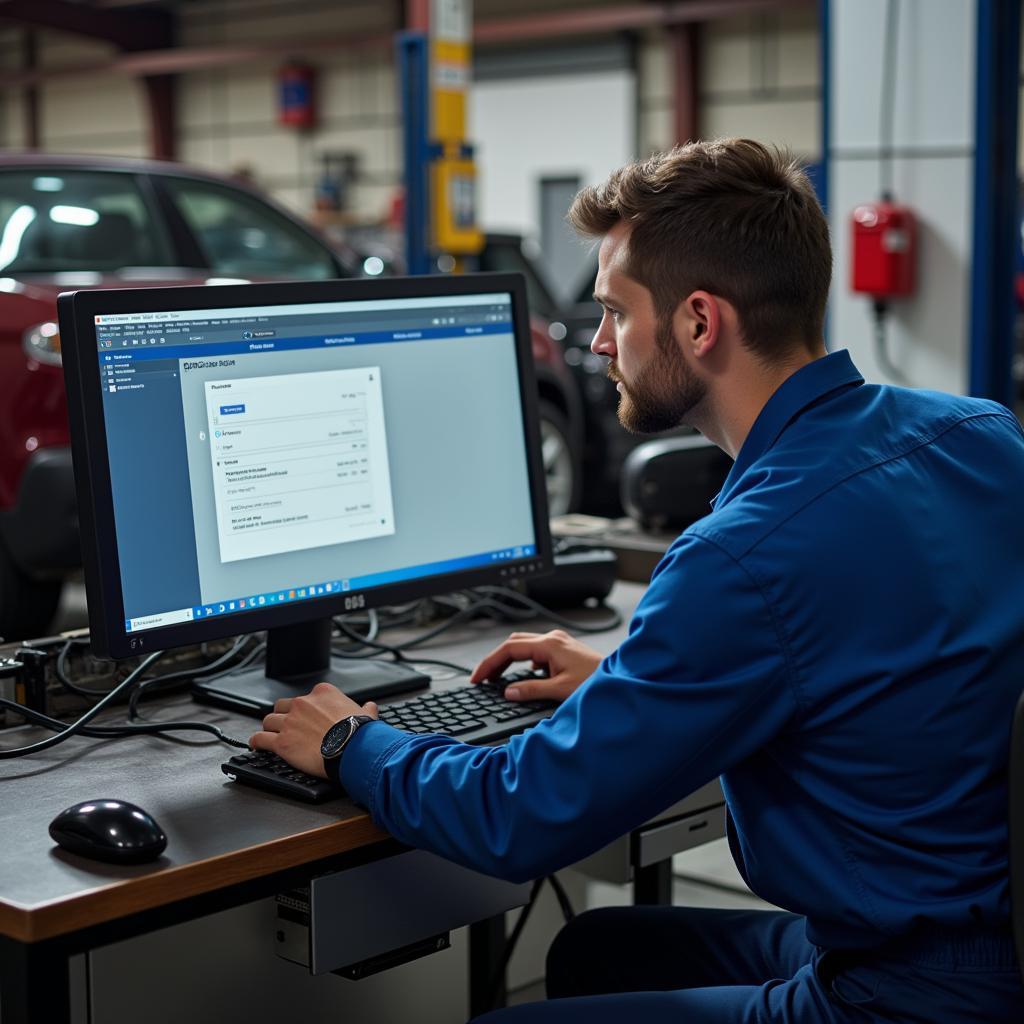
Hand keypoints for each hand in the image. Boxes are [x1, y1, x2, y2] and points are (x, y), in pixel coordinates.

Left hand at [248, 682, 378, 778]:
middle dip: (283, 716)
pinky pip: (260, 739)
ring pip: (269, 721)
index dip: (304, 709)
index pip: (305, 697)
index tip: (306, 717)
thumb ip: (365, 709)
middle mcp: (302, 703)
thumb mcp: (366, 714)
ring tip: (270, 736)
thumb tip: (370, 707)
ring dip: (269, 729)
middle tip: (287, 726)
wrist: (353, 748)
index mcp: (322, 693)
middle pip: (282, 706)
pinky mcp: (282, 742)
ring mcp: (290, 722)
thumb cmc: (359, 732)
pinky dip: (256, 742)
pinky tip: (256, 745)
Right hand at [470, 629, 601, 703]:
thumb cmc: (598, 682)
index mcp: (549, 645)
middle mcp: (553, 639)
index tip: (478, 677)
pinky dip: (524, 661)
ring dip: (509, 659)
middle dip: (496, 660)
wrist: (623, 680)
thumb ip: (532, 690)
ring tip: (498, 677)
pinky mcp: (565, 650)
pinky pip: (537, 650)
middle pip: (514, 643)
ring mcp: (560, 643)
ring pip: (525, 645)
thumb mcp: (561, 690)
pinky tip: (526, 675)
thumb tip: (509, 692)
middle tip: (483, 678)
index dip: (490, 663)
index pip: (509, 649)